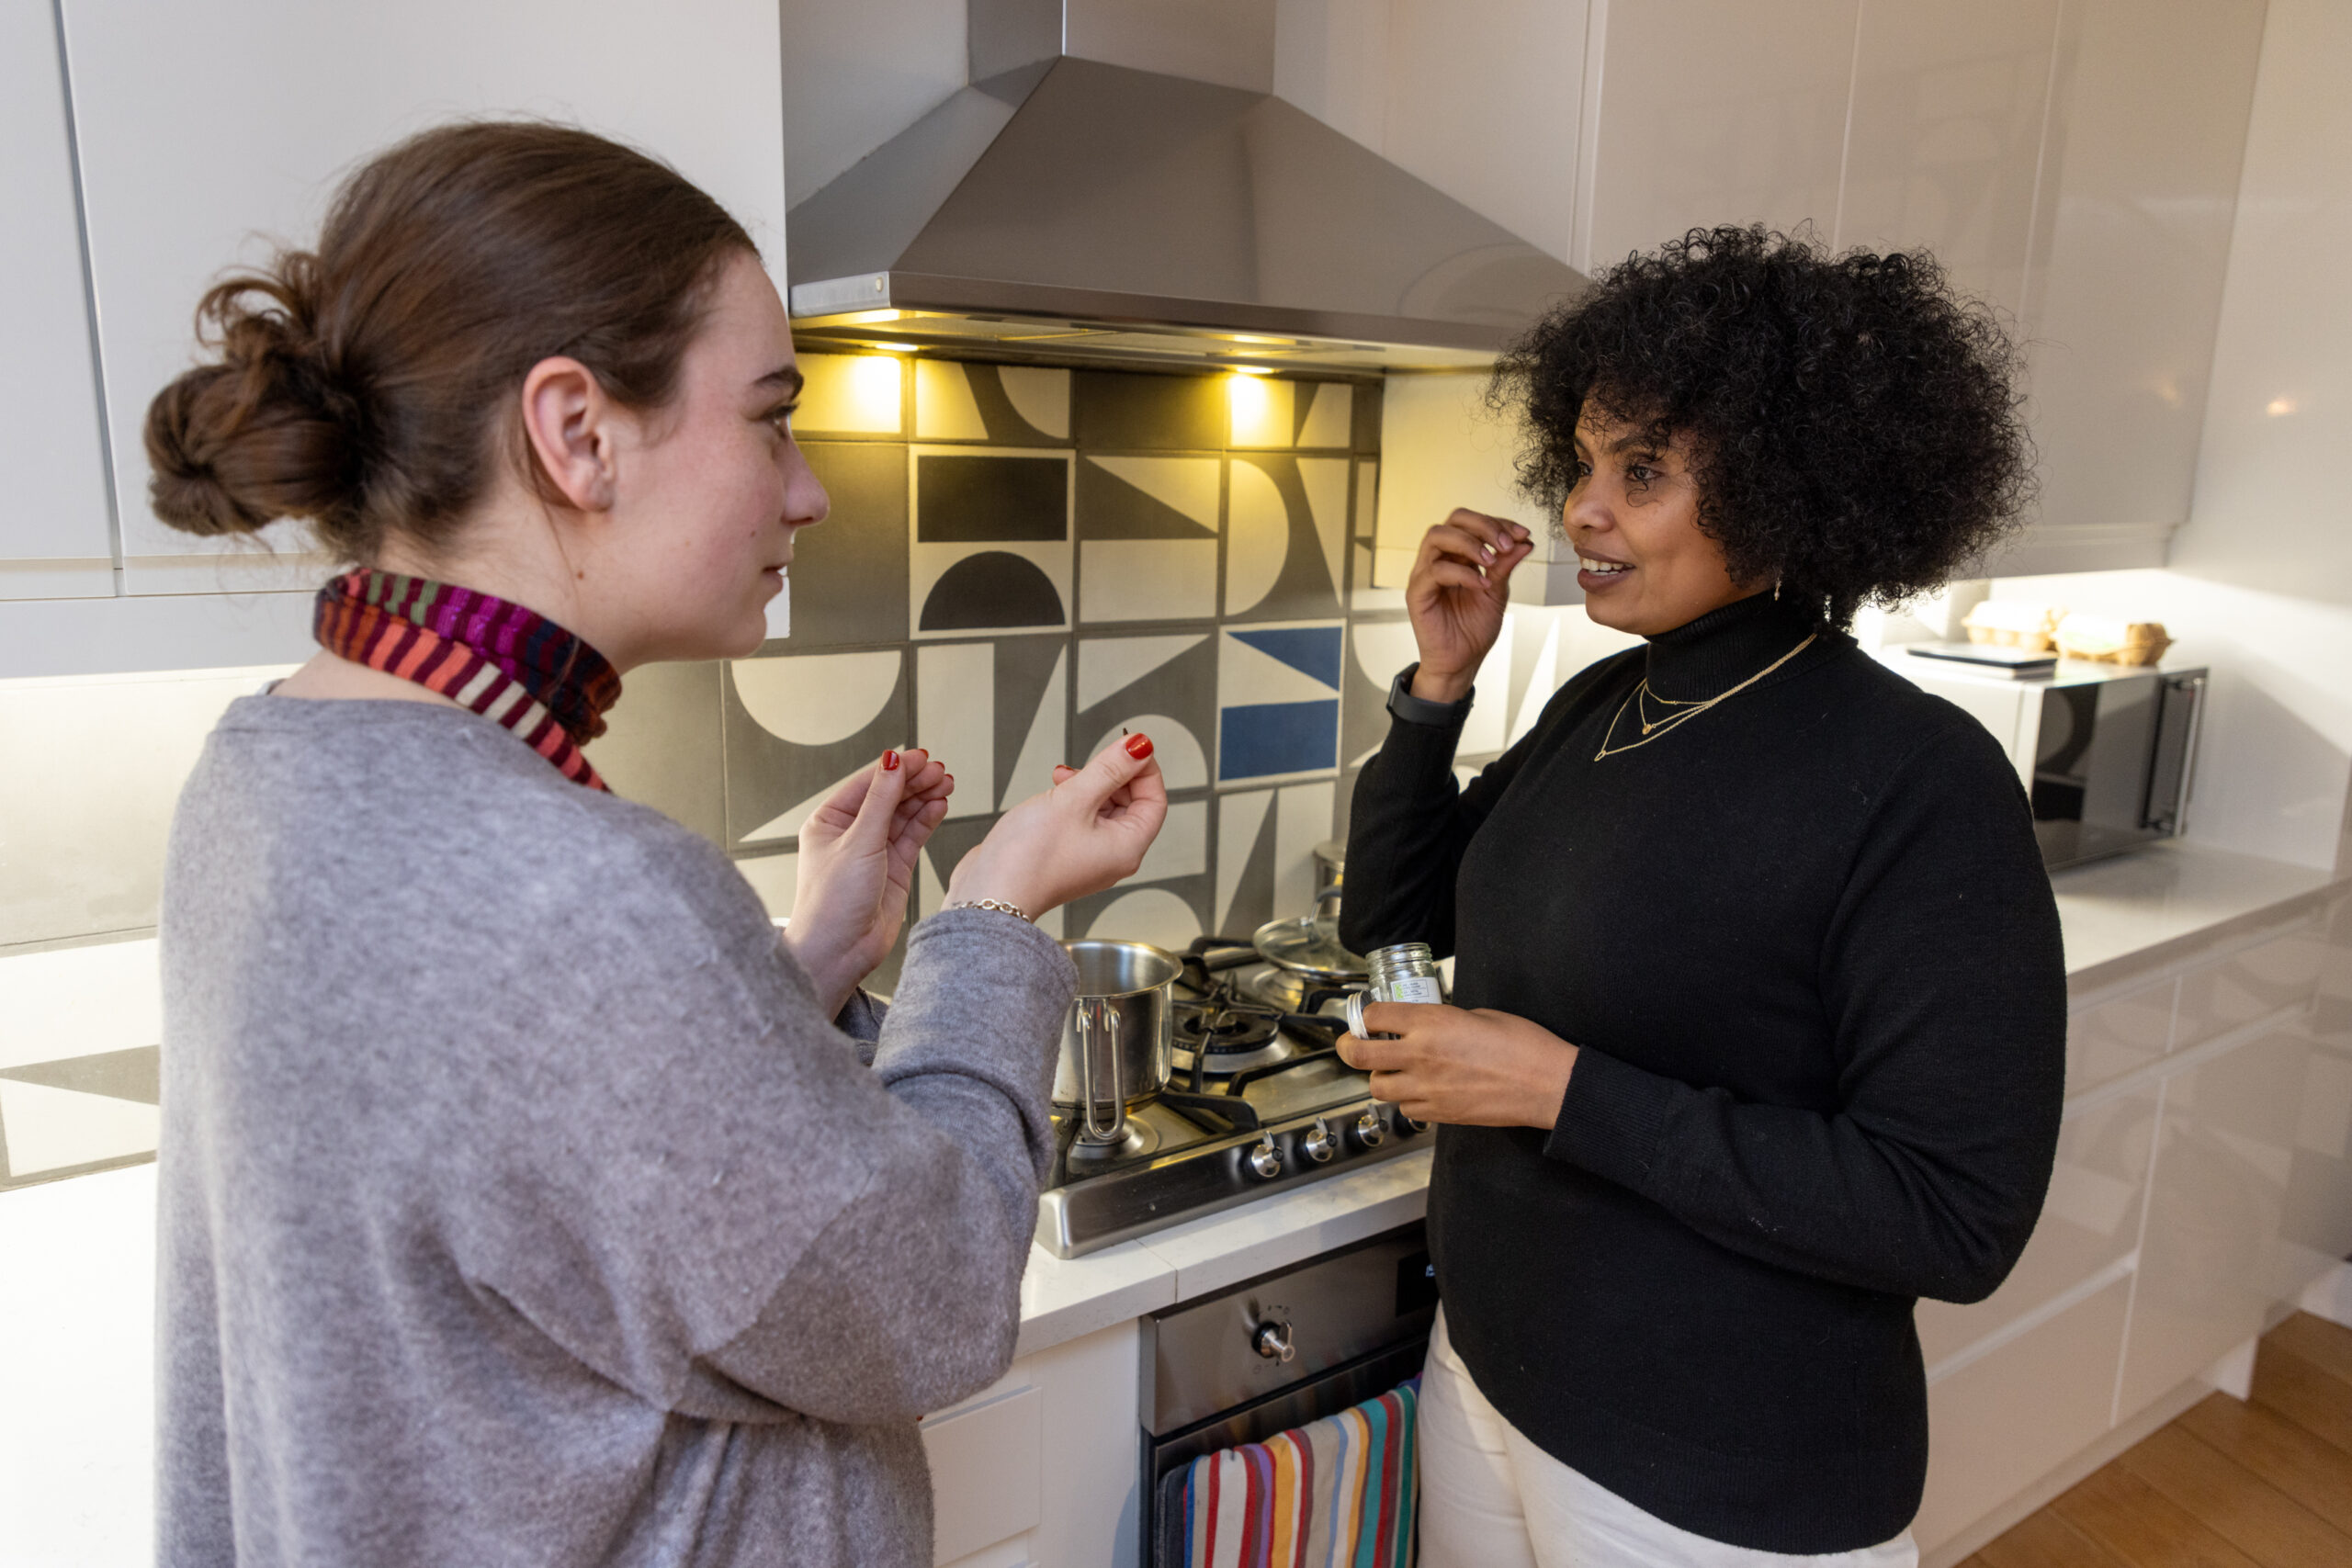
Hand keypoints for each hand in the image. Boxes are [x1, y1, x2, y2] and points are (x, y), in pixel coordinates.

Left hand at [786, 747, 953, 1015]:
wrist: (839, 952)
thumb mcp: (858, 843)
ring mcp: (874, 852)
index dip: (895, 769)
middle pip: (888, 797)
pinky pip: (913, 837)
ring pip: (904, 815)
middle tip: (940, 771)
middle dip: (915, 782)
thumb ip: (881, 800)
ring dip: (924, 798)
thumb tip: (891, 762)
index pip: (867, 784)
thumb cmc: (831, 903)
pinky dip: (928, 820)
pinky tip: (940, 805)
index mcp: (829, 822)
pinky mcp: (894, 869)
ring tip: (946, 784)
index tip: (920, 757)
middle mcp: (851, 834)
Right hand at [948, 733, 1166, 915]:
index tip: (1128, 746)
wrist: (989, 893)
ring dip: (1089, 787)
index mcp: (1127, 847)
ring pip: (1103, 811)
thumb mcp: (1074, 800)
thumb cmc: (1029, 858)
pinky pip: (1082, 822)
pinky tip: (1052, 793)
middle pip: (1131, 805)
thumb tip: (1140, 747)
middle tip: (1090, 762)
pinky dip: (1072, 802)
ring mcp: (1090, 858)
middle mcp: (1114, 856)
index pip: (1154, 800)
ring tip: (1062, 778)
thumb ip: (1109, 769)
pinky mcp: (1067, 857)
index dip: (1144, 769)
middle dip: (1112, 777)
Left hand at [1336, 1002, 1576, 1128]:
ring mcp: (1427, 1088)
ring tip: (1391, 1070)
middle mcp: (1421, 1055)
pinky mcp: (1439, 1113)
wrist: (1546, 1085)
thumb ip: (1445, 1019)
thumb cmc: (1523, 1045)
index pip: (1375, 1016)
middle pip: (1360, 1055)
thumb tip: (1429, 1024)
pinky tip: (1419, 1090)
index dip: (1366, 1015)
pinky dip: (1405, 1100)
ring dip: (1379, 1077)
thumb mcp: (1480, 1014)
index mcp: (1432, 1022)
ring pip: (1378, 1088)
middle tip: (1351, 1044)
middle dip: (1349, 1048)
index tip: (1367, 1017)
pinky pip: (1406, 1108)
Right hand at [1406, 509, 1534, 701]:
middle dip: (1484, 525)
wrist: (1462, 662)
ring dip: (1470, 542)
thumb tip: (1525, 542)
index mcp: (1457, 555)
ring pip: (1438, 536)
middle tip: (1506, 542)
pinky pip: (1435, 570)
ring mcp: (1425, 574)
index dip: (1498, 523)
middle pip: (1454, 519)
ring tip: (1491, 560)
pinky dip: (1462, 573)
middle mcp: (1439, 559)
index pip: (1473, 523)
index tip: (1523, 534)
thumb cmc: (1474, 629)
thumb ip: (1506, 566)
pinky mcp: (1417, 593)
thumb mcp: (1497, 592)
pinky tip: (1481, 584)